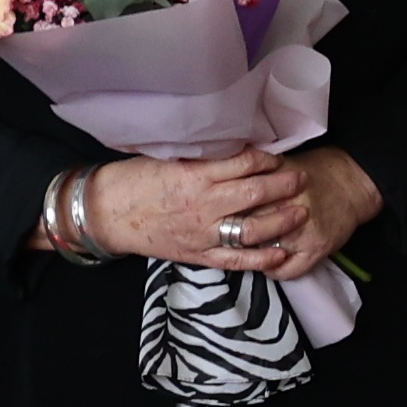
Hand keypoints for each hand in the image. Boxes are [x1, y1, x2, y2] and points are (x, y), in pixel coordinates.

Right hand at [88, 147, 380, 280]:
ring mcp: (202, 233)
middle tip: (300, 179)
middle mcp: (202, 205)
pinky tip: (281, 253)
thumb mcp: (167, 158)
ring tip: (301, 211)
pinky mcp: (198, 255)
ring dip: (281, 220)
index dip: (267, 159)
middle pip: (255, 193)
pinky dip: (261, 258)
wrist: (105, 213)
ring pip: (252, 229)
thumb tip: (232, 146)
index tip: (278, 157)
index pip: (243, 163)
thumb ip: (201, 157)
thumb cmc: (133, 180)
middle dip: (284, 185)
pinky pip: (236, 260)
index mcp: (194, 175)